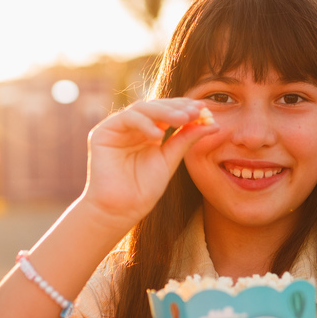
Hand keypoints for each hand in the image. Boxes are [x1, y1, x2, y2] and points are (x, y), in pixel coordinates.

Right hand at [81, 98, 216, 229]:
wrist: (121, 210)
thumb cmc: (144, 189)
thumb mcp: (170, 160)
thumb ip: (186, 139)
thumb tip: (213, 124)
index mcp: (148, 132)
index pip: (167, 113)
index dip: (185, 109)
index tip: (204, 109)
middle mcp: (133, 127)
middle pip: (156, 107)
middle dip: (177, 107)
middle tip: (196, 111)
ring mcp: (117, 128)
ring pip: (142, 108)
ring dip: (164, 111)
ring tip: (183, 119)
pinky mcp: (103, 133)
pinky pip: (126, 119)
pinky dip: (143, 123)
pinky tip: (157, 136)